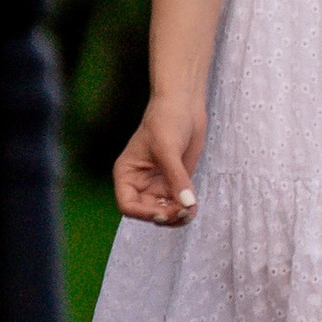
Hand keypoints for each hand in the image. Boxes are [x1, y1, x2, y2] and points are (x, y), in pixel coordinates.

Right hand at [115, 94, 203, 225]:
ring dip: (178, 216)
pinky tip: (194, 205)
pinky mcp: (175, 182)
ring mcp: (158, 184)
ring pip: (165, 211)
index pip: (128, 205)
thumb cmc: (166, 120)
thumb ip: (176, 178)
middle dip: (166, 215)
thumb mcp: (167, 149)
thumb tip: (187, 204)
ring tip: (191, 210)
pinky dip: (186, 208)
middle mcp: (140, 183)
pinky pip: (179, 204)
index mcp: (127, 175)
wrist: (184, 105)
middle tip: (185, 211)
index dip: (145, 214)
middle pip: (149, 212)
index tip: (165, 212)